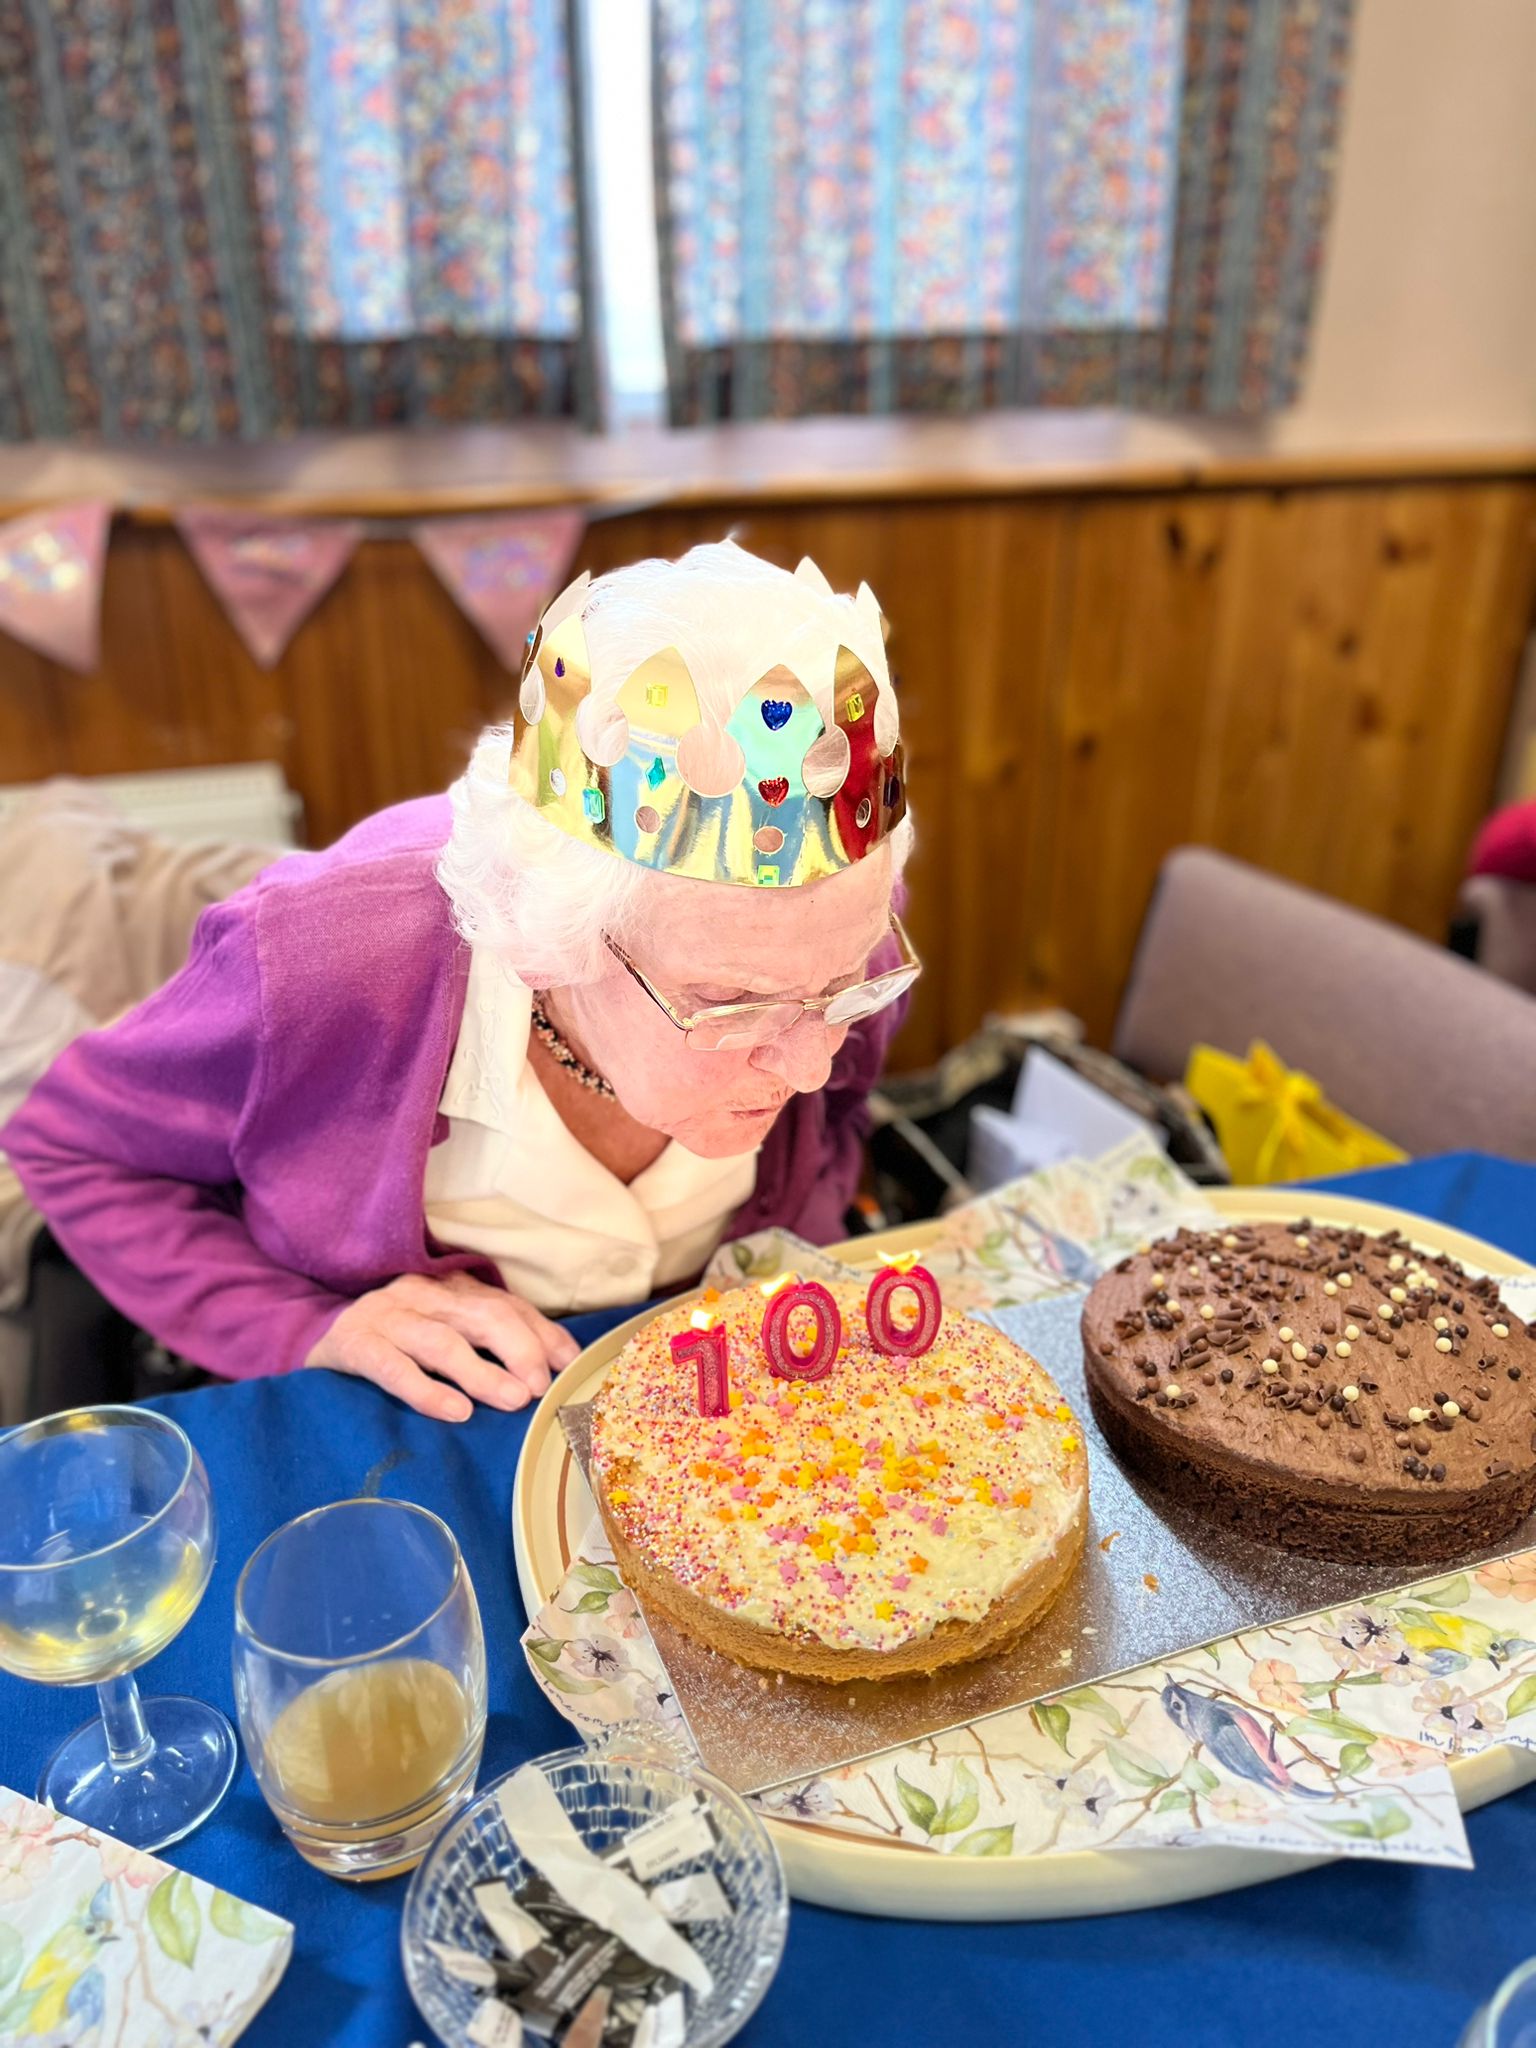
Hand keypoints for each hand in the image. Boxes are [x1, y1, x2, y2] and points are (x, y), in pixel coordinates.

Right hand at [305, 1272, 579, 1421]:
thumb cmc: (394, 1342)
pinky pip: (395, 1368)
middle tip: (539, 1386)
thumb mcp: (445, 1333)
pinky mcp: (355, 1345)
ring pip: (443, 1341)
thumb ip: (494, 1343)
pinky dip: (428, 1391)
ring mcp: (387, 1317)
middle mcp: (423, 1295)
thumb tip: (556, 1366)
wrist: (314, 1337)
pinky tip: (455, 1412)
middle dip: (519, 1349)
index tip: (568, 1366)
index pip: (507, 1305)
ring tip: (513, 1400)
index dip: (543, 1334)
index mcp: (450, 1289)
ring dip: (482, 1373)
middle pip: (482, 1316)